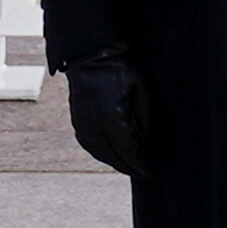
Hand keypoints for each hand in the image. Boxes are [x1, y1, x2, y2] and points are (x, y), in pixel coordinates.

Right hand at [63, 59, 146, 175]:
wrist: (90, 54)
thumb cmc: (120, 68)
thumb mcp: (141, 89)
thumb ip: (145, 118)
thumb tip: (147, 142)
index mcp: (113, 117)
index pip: (129, 151)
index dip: (140, 164)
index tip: (149, 173)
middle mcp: (95, 125)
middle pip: (114, 156)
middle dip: (128, 166)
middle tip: (141, 173)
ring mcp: (83, 124)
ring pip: (99, 153)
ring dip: (114, 162)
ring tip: (127, 166)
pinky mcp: (77, 120)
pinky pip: (89, 144)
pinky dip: (101, 153)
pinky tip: (110, 153)